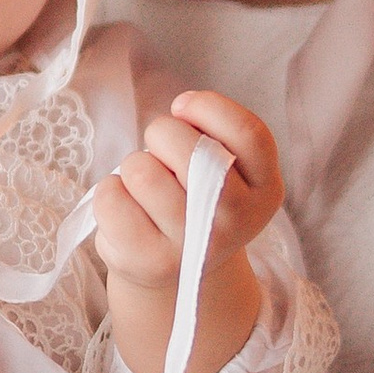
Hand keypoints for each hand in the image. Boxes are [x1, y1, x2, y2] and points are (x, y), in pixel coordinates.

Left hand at [95, 90, 282, 294]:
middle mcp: (237, 220)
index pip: (249, 133)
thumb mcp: (222, 164)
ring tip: (146, 185)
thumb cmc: (194, 194)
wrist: (179, 266)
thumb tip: (182, 110)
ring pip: (142, 171)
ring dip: (134, 165)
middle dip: (161, 132)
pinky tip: (128, 206)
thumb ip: (213, 134)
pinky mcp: (153, 262)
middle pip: (189, 149)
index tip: (183, 107)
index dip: (208, 106)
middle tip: (161, 150)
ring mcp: (195, 246)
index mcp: (265, 189)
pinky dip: (109, 190)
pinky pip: (111, 198)